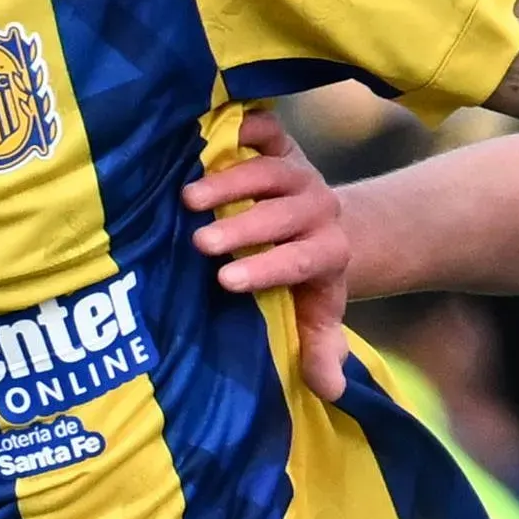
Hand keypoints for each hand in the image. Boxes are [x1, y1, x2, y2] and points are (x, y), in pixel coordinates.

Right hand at [182, 110, 351, 400]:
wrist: (325, 222)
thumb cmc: (308, 278)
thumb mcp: (316, 315)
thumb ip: (321, 349)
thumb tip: (331, 390)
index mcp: (328, 253)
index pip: (301, 260)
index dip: (266, 269)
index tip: (227, 281)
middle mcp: (318, 208)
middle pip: (283, 214)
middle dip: (243, 226)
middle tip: (201, 241)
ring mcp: (300, 172)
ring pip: (270, 170)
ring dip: (230, 181)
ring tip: (187, 197)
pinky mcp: (284, 145)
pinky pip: (268, 130)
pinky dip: (243, 127)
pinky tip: (208, 134)